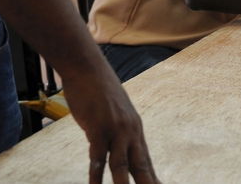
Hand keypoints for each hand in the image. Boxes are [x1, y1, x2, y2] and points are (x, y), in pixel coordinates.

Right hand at [62, 65, 160, 183]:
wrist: (88, 68)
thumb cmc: (98, 90)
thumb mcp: (114, 113)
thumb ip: (116, 132)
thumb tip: (114, 147)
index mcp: (135, 129)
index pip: (145, 160)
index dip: (152, 178)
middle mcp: (129, 131)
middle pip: (141, 165)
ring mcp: (115, 129)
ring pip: (121, 164)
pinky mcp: (98, 127)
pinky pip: (98, 156)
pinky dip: (96, 174)